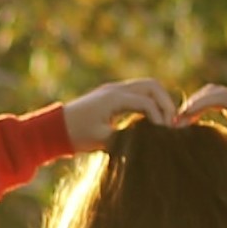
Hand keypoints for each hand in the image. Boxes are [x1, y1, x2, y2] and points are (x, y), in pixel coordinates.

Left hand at [59, 76, 186, 147]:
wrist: (55, 128)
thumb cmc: (76, 135)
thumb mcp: (102, 140)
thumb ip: (126, 138)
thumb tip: (149, 141)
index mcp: (114, 98)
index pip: (147, 102)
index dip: (160, 118)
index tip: (165, 134)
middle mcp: (116, 89)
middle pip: (152, 86)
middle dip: (166, 103)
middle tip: (171, 124)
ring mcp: (114, 89)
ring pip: (147, 86)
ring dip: (159, 101)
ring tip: (165, 122)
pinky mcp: (113, 95)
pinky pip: (138, 92)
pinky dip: (150, 101)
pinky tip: (152, 120)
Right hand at [179, 84, 226, 170]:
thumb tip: (204, 153)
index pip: (219, 97)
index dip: (199, 104)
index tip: (182, 116)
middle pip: (214, 91)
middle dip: (194, 102)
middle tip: (176, 120)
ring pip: (215, 93)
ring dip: (198, 103)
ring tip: (182, 120)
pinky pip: (219, 100)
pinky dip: (204, 106)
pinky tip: (193, 120)